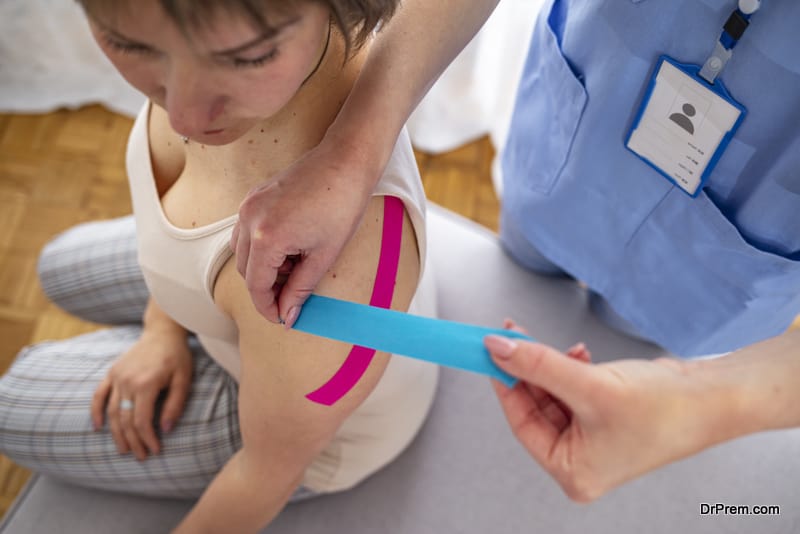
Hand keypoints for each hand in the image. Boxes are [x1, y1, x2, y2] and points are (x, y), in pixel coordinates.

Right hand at [91, 330, 192, 460]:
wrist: (162, 332)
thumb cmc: (177, 356)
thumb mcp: (184, 379)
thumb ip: (175, 405)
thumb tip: (165, 429)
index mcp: (146, 384)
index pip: (142, 420)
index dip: (148, 438)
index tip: (155, 451)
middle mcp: (127, 381)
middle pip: (125, 419)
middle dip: (133, 441)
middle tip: (141, 457)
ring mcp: (116, 377)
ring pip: (111, 411)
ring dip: (116, 433)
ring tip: (124, 450)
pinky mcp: (112, 373)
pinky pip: (99, 395)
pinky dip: (96, 411)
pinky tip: (98, 427)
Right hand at [231, 137, 373, 326]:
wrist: (345, 161)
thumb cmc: (342, 206)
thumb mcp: (324, 256)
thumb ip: (301, 289)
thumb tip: (287, 316)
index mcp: (265, 238)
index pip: (255, 285)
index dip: (268, 307)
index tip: (282, 319)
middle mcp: (249, 220)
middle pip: (245, 270)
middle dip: (266, 288)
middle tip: (294, 296)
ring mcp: (248, 205)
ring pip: (242, 252)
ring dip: (264, 268)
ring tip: (297, 267)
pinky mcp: (254, 197)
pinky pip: (246, 232)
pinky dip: (262, 247)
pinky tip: (291, 247)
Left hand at [485, 320, 713, 501]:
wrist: (714, 397)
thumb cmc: (666, 410)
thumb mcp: (590, 385)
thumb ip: (539, 365)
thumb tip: (499, 349)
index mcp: (572, 470)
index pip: (521, 422)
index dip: (505, 383)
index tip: (490, 351)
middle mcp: (579, 459)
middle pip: (535, 406)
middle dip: (527, 369)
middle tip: (511, 336)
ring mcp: (592, 437)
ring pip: (552, 393)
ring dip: (549, 365)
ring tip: (552, 345)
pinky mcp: (603, 415)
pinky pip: (571, 388)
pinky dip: (569, 368)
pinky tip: (578, 353)